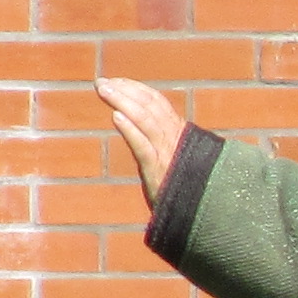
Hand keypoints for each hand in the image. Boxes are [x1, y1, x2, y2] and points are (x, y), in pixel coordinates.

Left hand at [95, 77, 189, 207]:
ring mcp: (166, 155)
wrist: (196, 216)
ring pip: (145, 120)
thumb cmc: (183, 188)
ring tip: (103, 90)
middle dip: (124, 90)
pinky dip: (130, 130)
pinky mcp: (157, 172)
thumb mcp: (175, 159)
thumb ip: (162, 143)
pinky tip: (116, 117)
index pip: (157, 102)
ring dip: (122, 101)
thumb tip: (146, 127)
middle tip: (101, 82)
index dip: (135, 88)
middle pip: (149, 106)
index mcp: (178, 134)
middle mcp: (174, 139)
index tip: (116, 81)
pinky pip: (143, 147)